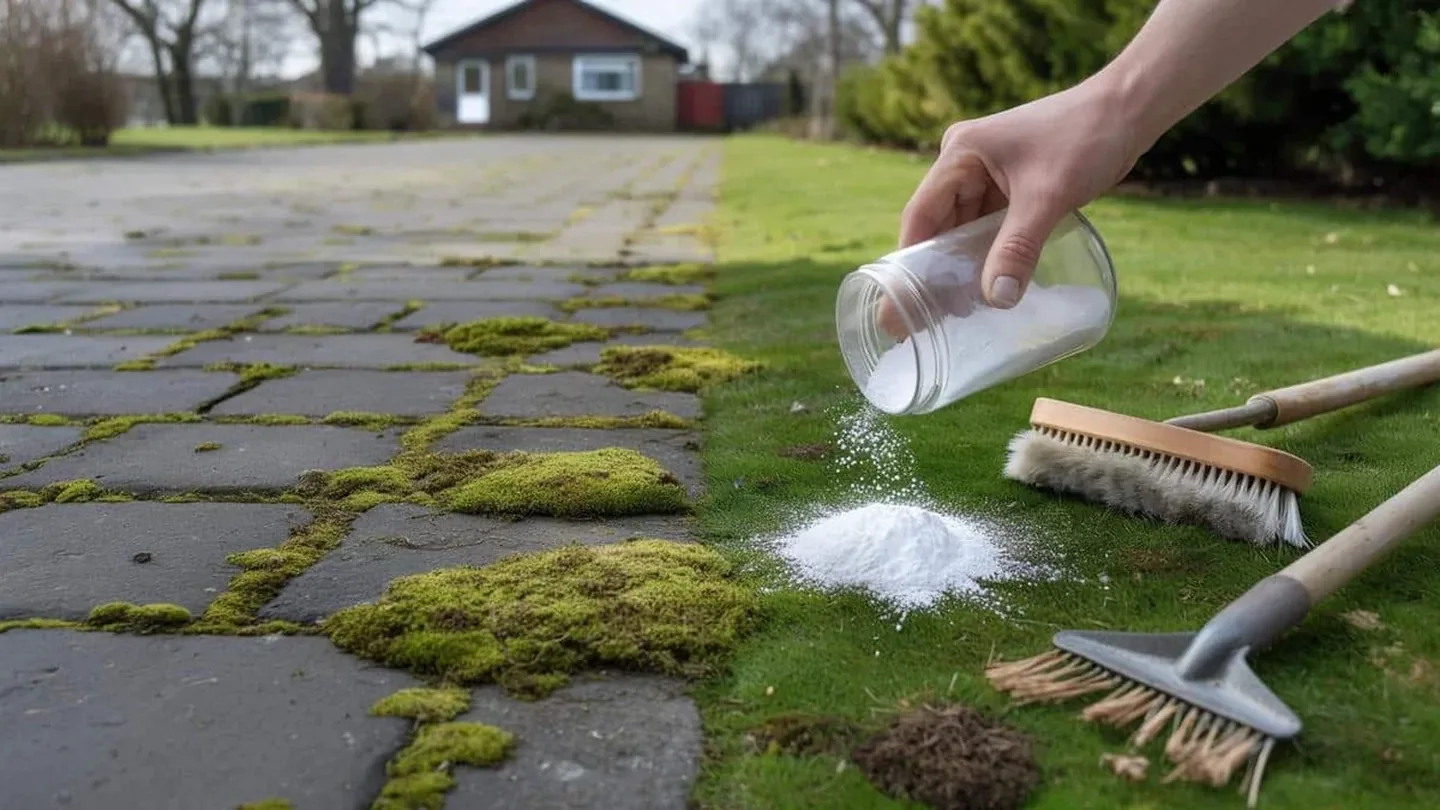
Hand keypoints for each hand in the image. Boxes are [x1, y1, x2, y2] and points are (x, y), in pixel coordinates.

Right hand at [899, 79, 1139, 308]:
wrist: (1130, 109)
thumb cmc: (1087, 137)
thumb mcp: (1048, 197)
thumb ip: (1018, 249)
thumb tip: (996, 300)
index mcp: (959, 154)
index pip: (920, 215)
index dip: (909, 261)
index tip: (902, 304)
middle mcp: (964, 161)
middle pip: (939, 225)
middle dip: (937, 269)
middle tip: (929, 318)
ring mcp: (987, 172)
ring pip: (964, 228)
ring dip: (964, 264)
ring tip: (958, 311)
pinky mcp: (1010, 183)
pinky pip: (988, 225)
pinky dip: (988, 252)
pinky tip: (989, 283)